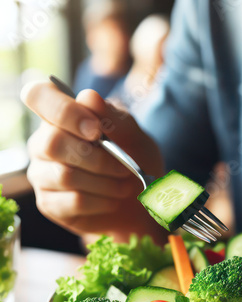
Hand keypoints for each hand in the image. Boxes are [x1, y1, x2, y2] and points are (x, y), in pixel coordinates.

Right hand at [21, 80, 165, 242]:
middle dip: (99, 159)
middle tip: (125, 168)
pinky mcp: (50, 204)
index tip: (96, 130)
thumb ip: (114, 118)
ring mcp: (42, 175)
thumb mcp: (135, 137)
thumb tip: (89, 97)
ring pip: (65, 175)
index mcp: (60, 117)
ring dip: (106, 183)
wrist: (142, 202)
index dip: (64, 110)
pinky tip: (113, 200)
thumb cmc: (135, 162)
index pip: (37, 95)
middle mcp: (43, 143)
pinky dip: (102, 201)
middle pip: (53, 143)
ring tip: (124, 185)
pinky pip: (74, 201)